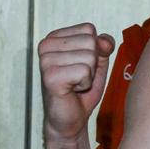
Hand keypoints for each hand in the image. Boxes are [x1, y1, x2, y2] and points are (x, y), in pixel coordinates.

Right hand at [39, 23, 114, 142]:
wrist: (71, 118)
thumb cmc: (82, 88)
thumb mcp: (98, 60)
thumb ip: (103, 45)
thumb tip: (104, 41)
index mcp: (55, 37)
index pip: (89, 29)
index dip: (95, 49)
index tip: (81, 65)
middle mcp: (46, 45)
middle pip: (90, 41)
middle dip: (93, 63)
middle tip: (79, 77)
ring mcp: (46, 61)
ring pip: (90, 56)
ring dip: (89, 75)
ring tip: (75, 84)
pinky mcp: (50, 77)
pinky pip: (84, 71)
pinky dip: (85, 84)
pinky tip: (72, 90)